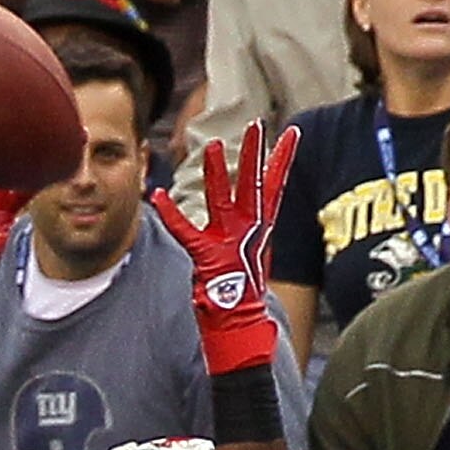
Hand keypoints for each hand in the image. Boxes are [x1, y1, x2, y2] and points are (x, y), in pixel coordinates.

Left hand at [151, 121, 297, 372]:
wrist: (239, 323)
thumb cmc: (240, 288)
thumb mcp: (249, 251)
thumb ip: (249, 224)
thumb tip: (256, 209)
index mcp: (258, 227)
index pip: (274, 186)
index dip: (283, 159)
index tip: (293, 132)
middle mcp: (247, 231)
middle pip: (252, 185)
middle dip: (254, 154)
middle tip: (255, 125)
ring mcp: (229, 243)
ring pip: (223, 200)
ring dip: (218, 174)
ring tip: (213, 147)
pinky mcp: (208, 258)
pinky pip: (186, 232)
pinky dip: (170, 215)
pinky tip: (156, 196)